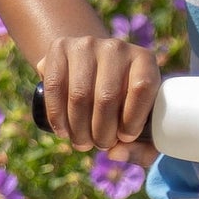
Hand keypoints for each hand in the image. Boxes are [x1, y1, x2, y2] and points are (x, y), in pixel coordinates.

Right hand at [37, 35, 158, 153]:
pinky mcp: (60, 48)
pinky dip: (57, 116)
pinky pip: (54, 86)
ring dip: (79, 129)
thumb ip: (142, 146)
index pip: (142, 87)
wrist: (93, 66)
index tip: (125, 137)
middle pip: (107, 96)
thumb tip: (115, 153)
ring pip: (79, 95)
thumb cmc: (125, 102)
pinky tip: (63, 131)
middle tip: (101, 145)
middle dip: (102, 132)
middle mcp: (116, 47)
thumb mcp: (144, 121)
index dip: (133, 119)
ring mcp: (86, 44)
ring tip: (82, 142)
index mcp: (144, 60)